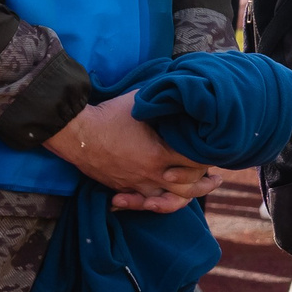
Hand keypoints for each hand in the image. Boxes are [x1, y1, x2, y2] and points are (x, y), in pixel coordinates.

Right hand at [43, 93, 216, 213]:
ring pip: (167, 203)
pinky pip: (143, 203)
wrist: (75, 132)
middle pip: (188, 189)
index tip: (214, 153)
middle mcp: (152, 175)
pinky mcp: (122, 189)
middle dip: (205, 185)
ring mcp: (136, 185)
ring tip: (193, 194)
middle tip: (215, 179)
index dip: (208, 159)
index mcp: (160, 154)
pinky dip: (155, 204)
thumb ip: (161, 99)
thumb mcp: (139, 101)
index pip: (196, 163)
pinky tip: (163, 200)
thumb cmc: (108, 114)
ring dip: (183, 199)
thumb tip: (178, 88)